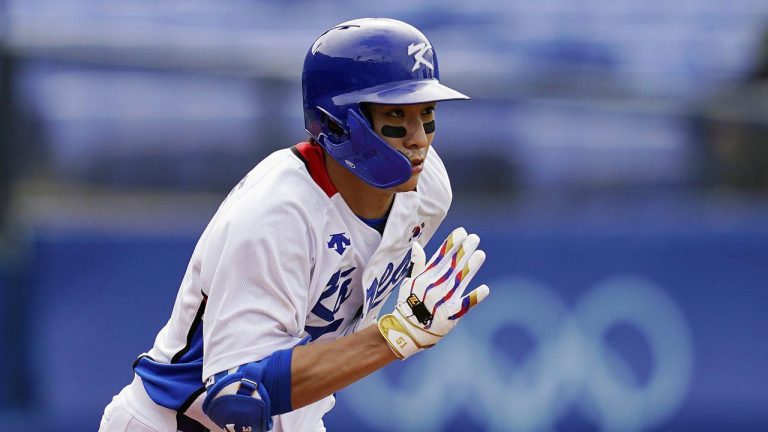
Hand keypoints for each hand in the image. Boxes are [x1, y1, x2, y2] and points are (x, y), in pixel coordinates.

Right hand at [378, 227, 488, 358]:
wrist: (408, 330)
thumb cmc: (409, 303)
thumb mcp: (409, 282)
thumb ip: (417, 264)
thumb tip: (416, 245)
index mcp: (426, 278)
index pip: (440, 257)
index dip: (451, 244)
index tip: (461, 232)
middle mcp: (435, 287)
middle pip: (452, 266)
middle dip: (464, 251)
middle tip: (474, 238)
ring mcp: (444, 300)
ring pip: (459, 281)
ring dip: (471, 268)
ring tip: (481, 254)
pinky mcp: (451, 314)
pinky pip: (464, 306)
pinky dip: (474, 298)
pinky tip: (485, 289)